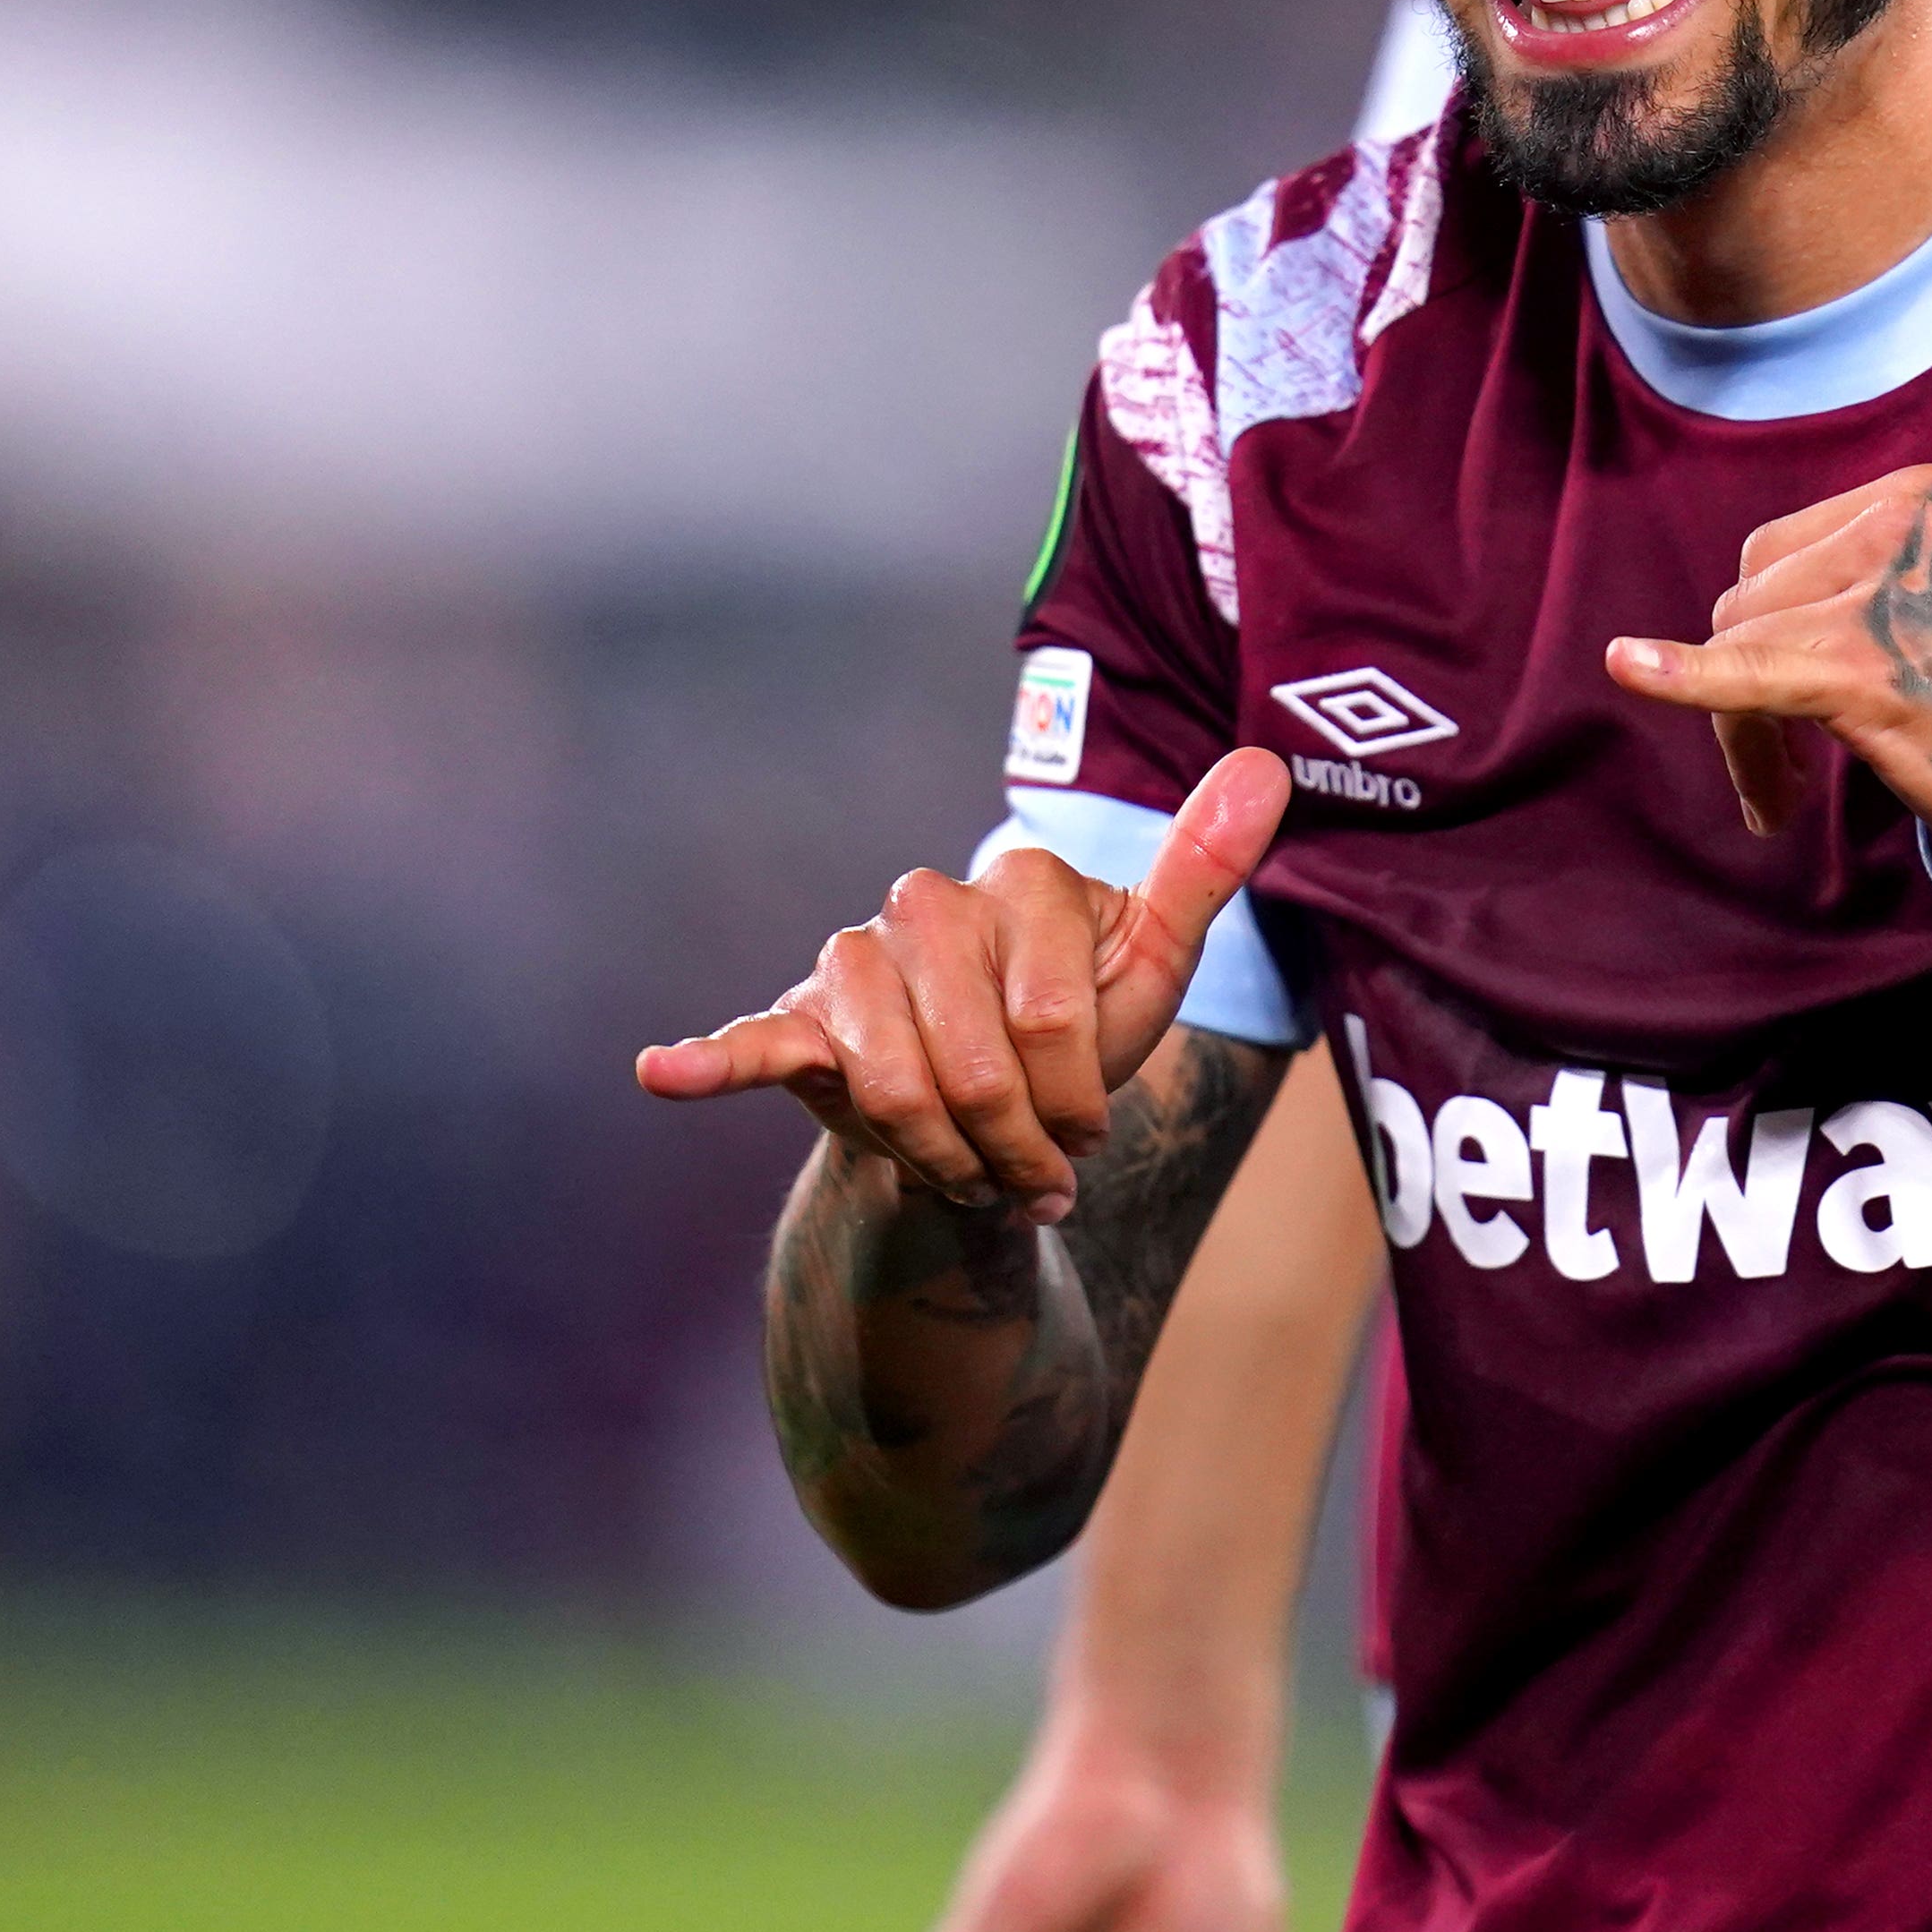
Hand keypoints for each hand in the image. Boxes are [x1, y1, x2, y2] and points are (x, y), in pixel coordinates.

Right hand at [638, 750, 1289, 1221]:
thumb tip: (1268, 763)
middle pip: (974, 1065)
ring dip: (941, 1156)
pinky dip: (708, 1061)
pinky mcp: (801, 1022)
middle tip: (1033, 1164)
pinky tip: (663, 1071)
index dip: (1076, 1100)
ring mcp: (857, 959)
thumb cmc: (1079, 1033)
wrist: (994, 1110)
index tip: (1089, 1124)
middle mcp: (930, 901)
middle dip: (1013, 1142)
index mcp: (1022, 881)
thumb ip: (1202, 869)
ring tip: (969, 1167)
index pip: (1051, 1019)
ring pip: (895, 1087)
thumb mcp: (1153, 963)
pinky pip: (756, 1041)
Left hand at [1605, 382, 1931, 910]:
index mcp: (1924, 494)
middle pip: (1748, 601)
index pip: (1784, 555)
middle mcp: (1901, 527)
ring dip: (1742, 735)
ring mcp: (1882, 598)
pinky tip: (1624, 667)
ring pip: (1738, 650)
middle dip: (1750, 688)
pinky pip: (1747, 672)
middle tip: (1794, 773)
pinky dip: (1681, 677)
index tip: (1822, 705)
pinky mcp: (1864, 674)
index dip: (1782, 635)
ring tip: (1785, 797)